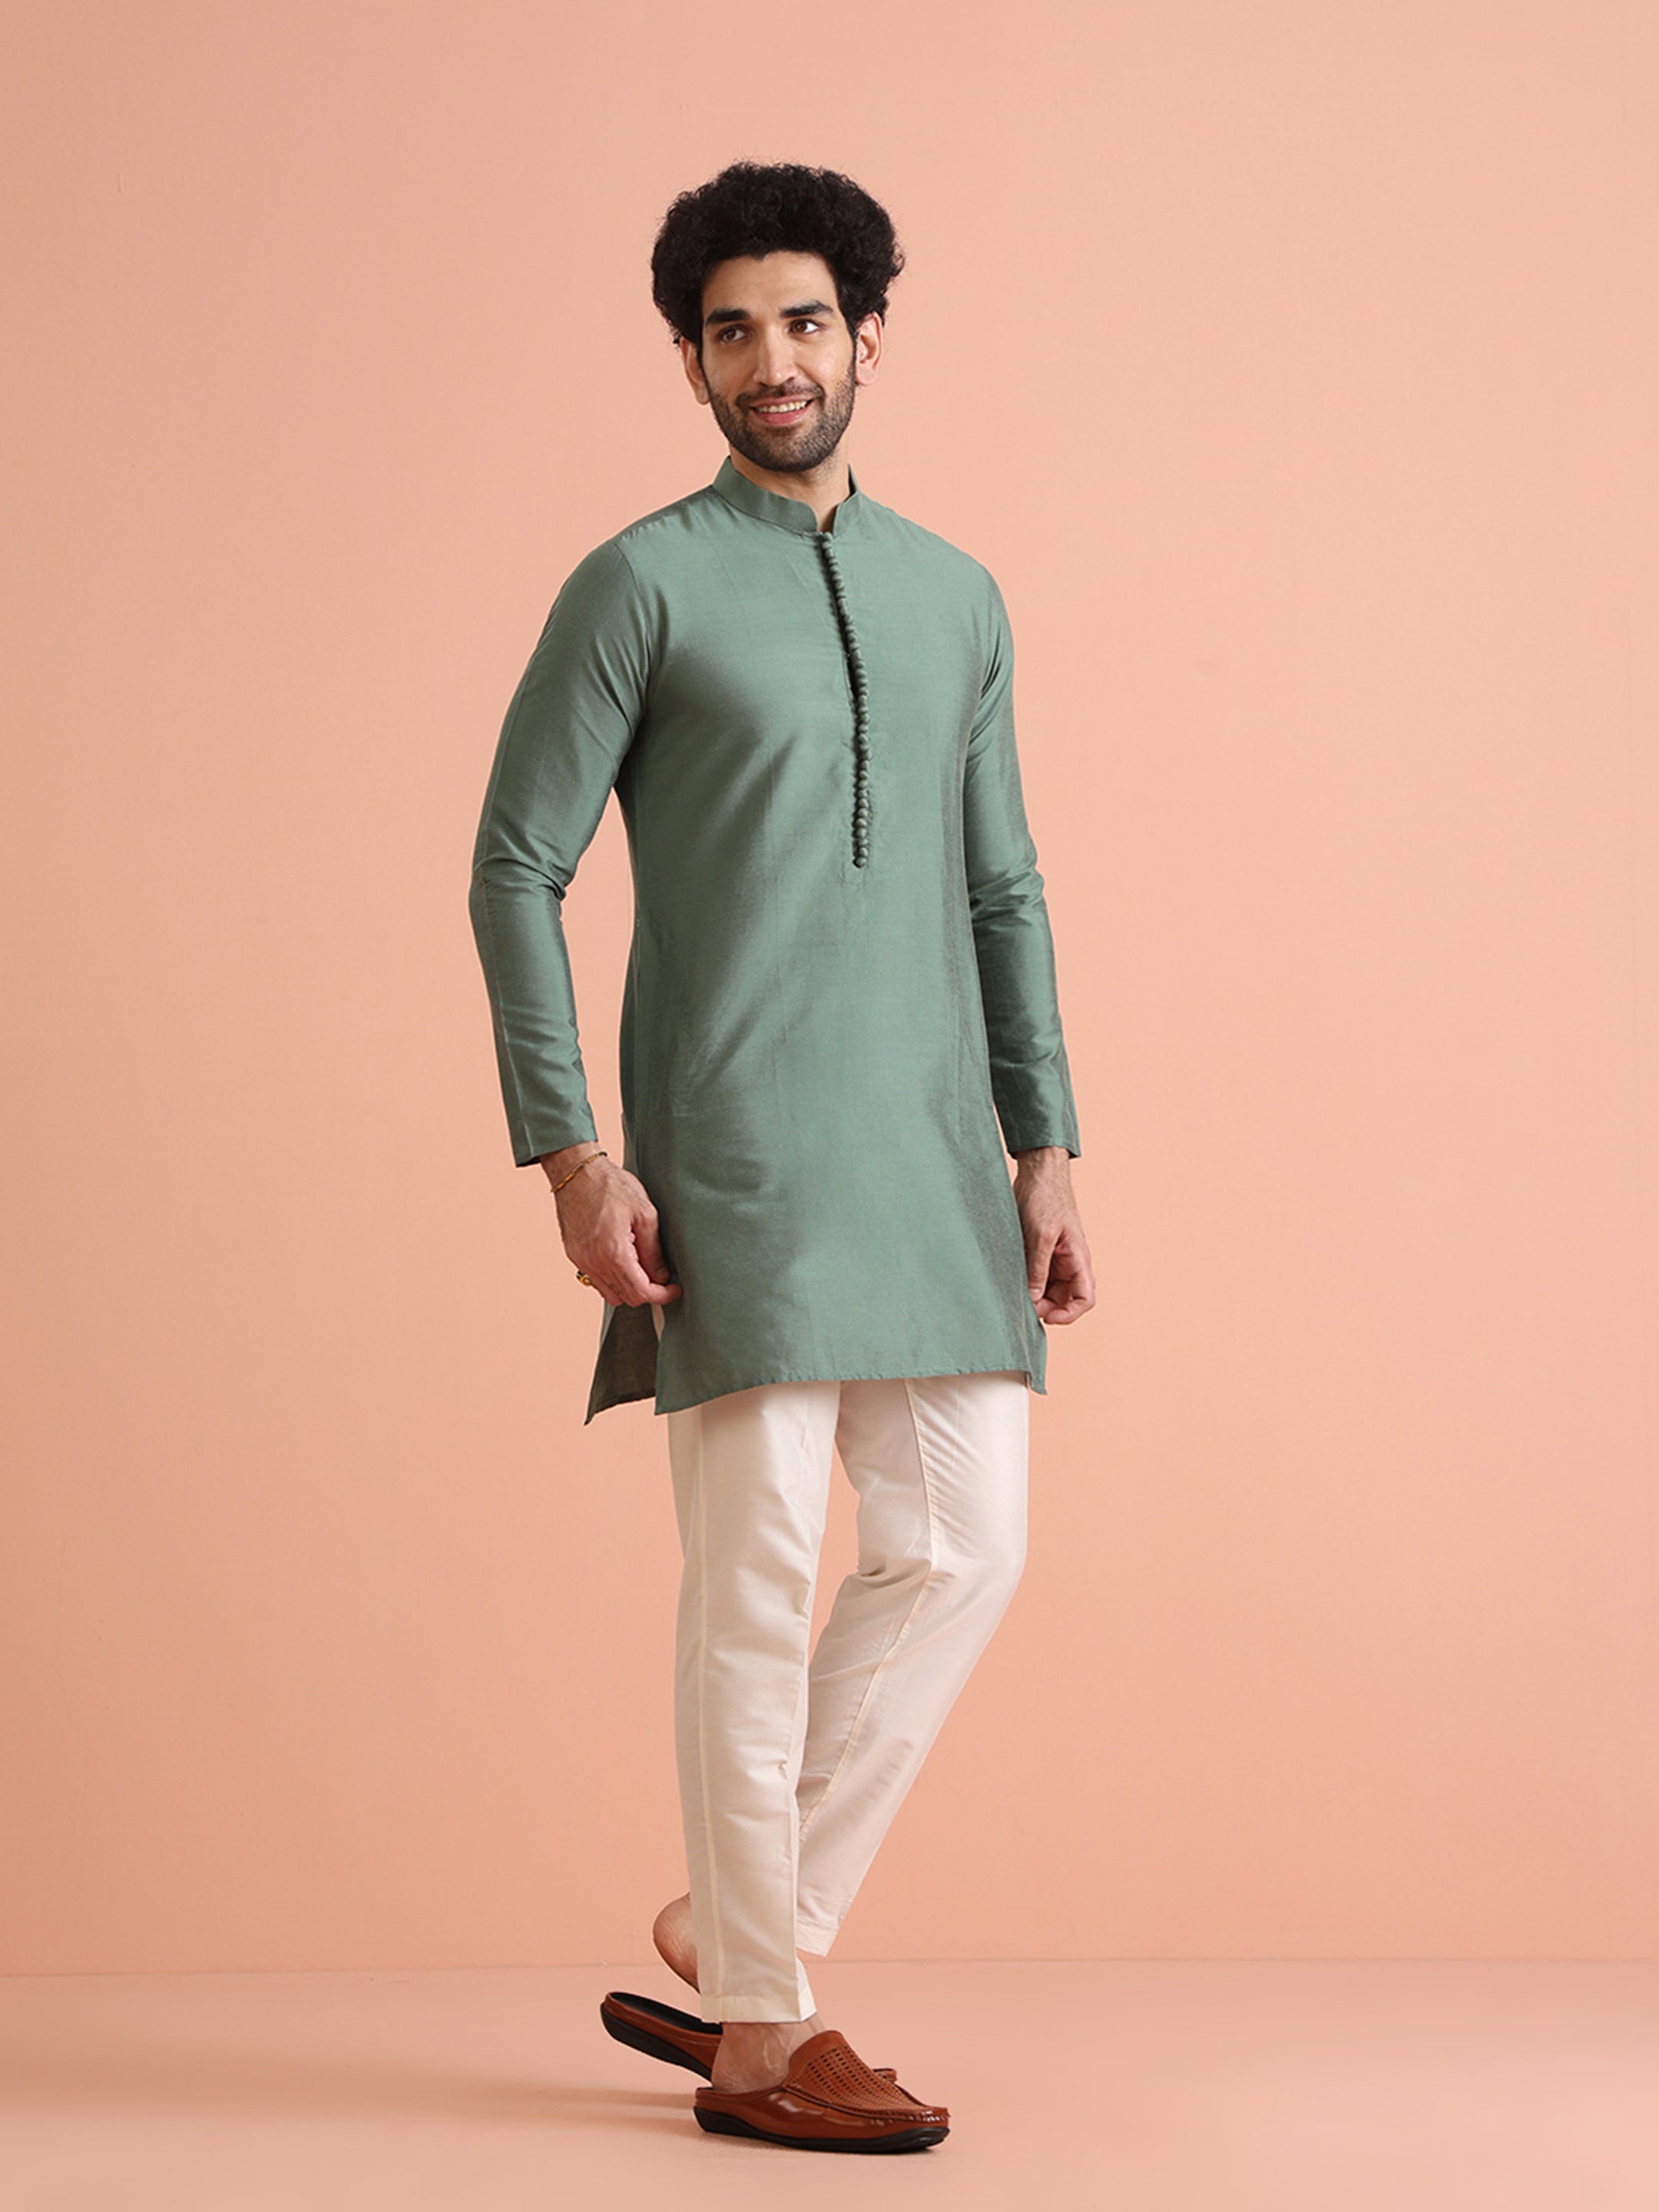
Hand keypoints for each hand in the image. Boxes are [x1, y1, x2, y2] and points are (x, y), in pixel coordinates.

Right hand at [540, 1145, 683, 1308]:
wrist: (577, 1172)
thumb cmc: (611, 1186)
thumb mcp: (645, 1213)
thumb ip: (654, 1250)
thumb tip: (662, 1275)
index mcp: (614, 1253)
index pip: (641, 1292)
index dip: (662, 1295)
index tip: (674, 1288)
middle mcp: (594, 1263)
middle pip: (626, 1298)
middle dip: (647, 1292)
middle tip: (661, 1276)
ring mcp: (581, 1261)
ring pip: (610, 1294)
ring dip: (628, 1287)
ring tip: (641, 1266)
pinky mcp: (574, 1256)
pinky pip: (595, 1280)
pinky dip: (612, 1279)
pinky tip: (622, 1259)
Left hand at [1012, 1148, 1093, 1324]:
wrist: (1037, 1173)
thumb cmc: (1046, 1198)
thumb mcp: (1041, 1236)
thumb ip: (1038, 1269)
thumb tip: (1033, 1300)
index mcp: (1078, 1259)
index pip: (1085, 1297)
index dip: (1070, 1314)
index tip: (1047, 1318)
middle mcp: (1069, 1262)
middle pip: (1063, 1299)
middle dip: (1045, 1307)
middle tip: (1022, 1305)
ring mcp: (1053, 1258)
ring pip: (1047, 1290)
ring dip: (1033, 1296)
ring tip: (1014, 1293)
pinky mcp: (1038, 1252)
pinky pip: (1034, 1276)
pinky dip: (1025, 1283)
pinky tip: (1010, 1281)